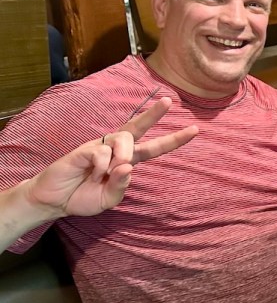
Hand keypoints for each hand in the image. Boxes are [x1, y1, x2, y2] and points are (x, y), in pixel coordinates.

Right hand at [27, 97, 197, 218]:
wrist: (55, 201)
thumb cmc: (83, 197)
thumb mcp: (109, 199)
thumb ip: (121, 186)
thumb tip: (128, 166)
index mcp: (127, 161)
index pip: (154, 148)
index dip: (173, 140)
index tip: (195, 129)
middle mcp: (116, 149)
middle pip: (138, 127)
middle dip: (154, 114)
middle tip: (168, 101)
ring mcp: (99, 147)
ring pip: (123, 138)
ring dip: (123, 155)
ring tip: (110, 171)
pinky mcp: (83, 150)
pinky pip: (101, 151)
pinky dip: (101, 165)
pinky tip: (93, 172)